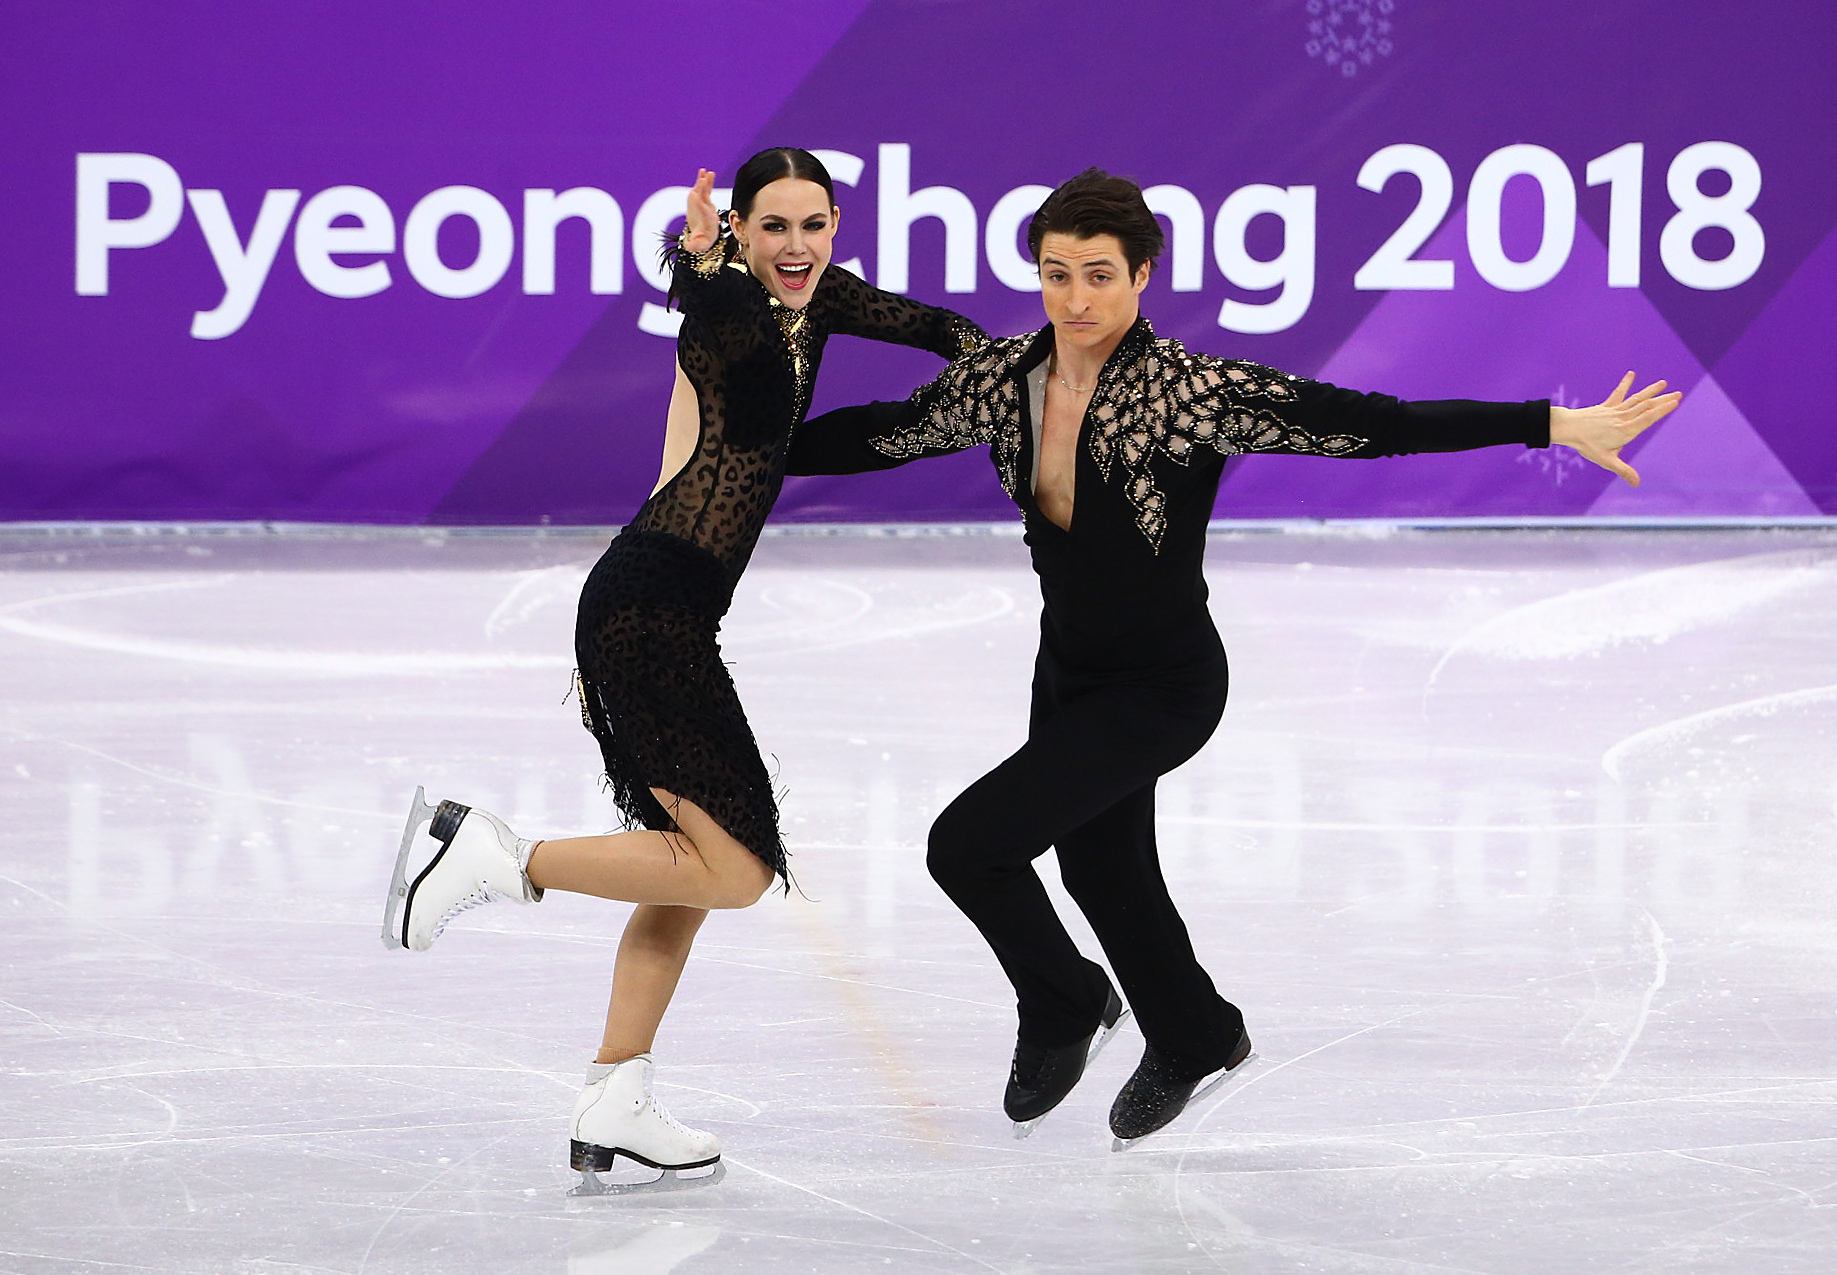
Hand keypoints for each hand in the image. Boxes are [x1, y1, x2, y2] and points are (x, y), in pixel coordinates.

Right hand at [681, 169, 720, 253]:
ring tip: (706, 172)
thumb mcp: (699, 245)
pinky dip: (703, 180)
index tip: (694, 196)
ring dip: (706, 182)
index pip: (702, 210)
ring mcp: (706, 204)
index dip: (698, 203)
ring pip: (705, 192)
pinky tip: (703, 171)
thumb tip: (688, 248)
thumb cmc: (702, 241)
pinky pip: (704, 190)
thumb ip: (695, 246)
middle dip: (704, 190)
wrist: (707, 235)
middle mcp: (708, 211)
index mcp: (707, 221)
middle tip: (703, 180)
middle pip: (705, 198)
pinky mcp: (703, 200)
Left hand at [1548, 372, 1681, 486]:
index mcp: (1626, 431)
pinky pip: (1618, 394)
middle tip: (1679, 393)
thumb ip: (1624, 471)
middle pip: (1646, 407)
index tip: (1675, 401)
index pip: (1648, 418)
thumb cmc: (1587, 446)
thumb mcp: (1606, 461)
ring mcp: (1615, 411)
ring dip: (1650, 391)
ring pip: (1636, 399)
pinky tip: (1631, 373)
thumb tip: (1637, 484)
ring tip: (1663, 383)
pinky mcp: (1606, 406)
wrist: (1568, 429)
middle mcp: (1623, 418)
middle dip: (1663, 400)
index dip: (1663, 409)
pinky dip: (1625, 384)